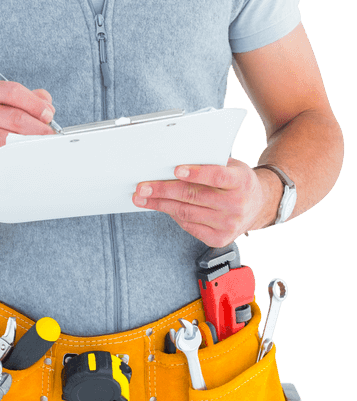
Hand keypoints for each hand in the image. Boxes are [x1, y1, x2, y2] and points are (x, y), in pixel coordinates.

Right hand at [0, 80, 55, 183]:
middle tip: (50, 136)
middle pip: (14, 117)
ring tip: (40, 146)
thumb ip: (27, 101)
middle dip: (38, 128)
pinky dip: (14, 157)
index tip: (48, 115)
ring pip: (7, 138)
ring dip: (29, 144)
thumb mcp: (2, 108)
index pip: (13, 91)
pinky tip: (22, 157)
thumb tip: (47, 106)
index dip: (35, 104)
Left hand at [132, 157, 272, 246]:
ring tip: (143, 197)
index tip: (175, 169)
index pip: (217, 177)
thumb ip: (209, 163)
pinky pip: (189, 226)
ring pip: (187, 213)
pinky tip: (162, 207)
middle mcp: (237, 205)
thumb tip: (174, 160)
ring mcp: (229, 225)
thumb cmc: (238, 181)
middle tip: (143, 186)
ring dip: (160, 204)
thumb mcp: (231, 166)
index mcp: (241, 182)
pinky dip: (173, 215)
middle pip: (194, 196)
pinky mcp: (219, 239)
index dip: (196, 173)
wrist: (258, 205)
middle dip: (164, 190)